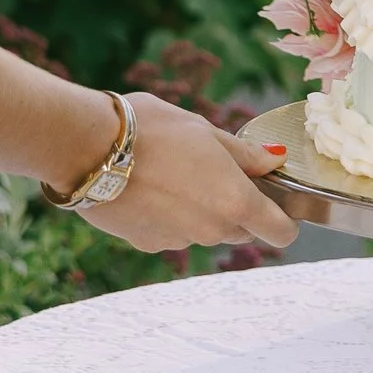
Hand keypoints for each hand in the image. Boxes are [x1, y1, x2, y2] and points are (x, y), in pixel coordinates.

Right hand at [75, 92, 297, 252]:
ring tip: (174, 172)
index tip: (274, 201)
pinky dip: (168, 216)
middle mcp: (211, 230)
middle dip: (237, 208)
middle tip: (215, 171)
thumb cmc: (152, 129)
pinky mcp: (147, 244)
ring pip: (205, 231)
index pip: (280, 232)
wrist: (88, 148)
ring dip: (200, 211)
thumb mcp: (205, 131)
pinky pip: (171, 233)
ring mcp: (178, 241)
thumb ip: (245, 155)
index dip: (284, 219)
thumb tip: (276, 161)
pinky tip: (149, 186)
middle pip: (241, 230)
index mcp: (235, 201)